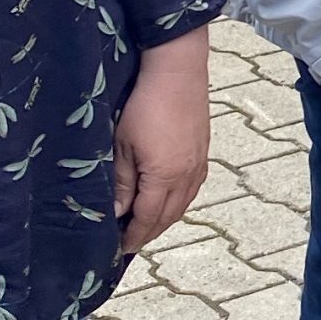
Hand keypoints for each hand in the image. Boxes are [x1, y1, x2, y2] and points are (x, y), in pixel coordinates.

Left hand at [114, 27, 211, 256]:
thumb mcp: (123, 145)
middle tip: (131, 243)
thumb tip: (117, 212)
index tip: (120, 249)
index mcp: (165, 176)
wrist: (177, 70)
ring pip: (183, 204)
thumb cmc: (144, 105)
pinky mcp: (204, 150)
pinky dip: (179, 202)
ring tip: (148, 226)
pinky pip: (193, 188)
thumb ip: (122, 182)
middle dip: (149, 232)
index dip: (133, 236)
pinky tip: (169, 200)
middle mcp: (187, 175)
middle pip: (168, 216)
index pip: (148, 218)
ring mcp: (199, 163)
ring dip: (165, 219)